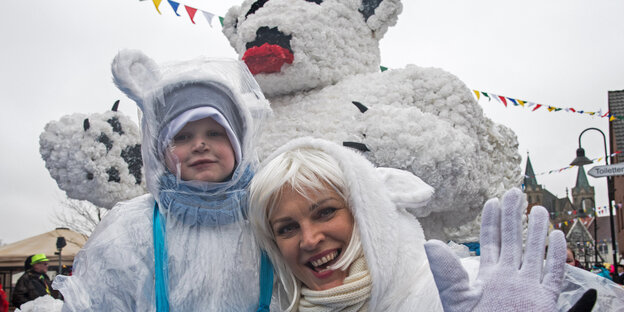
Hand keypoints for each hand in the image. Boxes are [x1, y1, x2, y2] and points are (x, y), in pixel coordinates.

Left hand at [424, 188, 566, 311]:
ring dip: (537, 232)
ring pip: (535, 253)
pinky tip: (557, 237)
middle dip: (514, 217)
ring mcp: (527, 288)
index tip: (493, 201)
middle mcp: (509, 278)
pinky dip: (556, 257)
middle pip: (513, 241)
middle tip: (516, 193)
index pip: (491, 242)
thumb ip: (446, 270)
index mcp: (488, 275)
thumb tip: (430, 243)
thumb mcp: (457, 298)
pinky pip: (553, 275)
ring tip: (539, 209)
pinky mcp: (544, 301)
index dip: (492, 221)